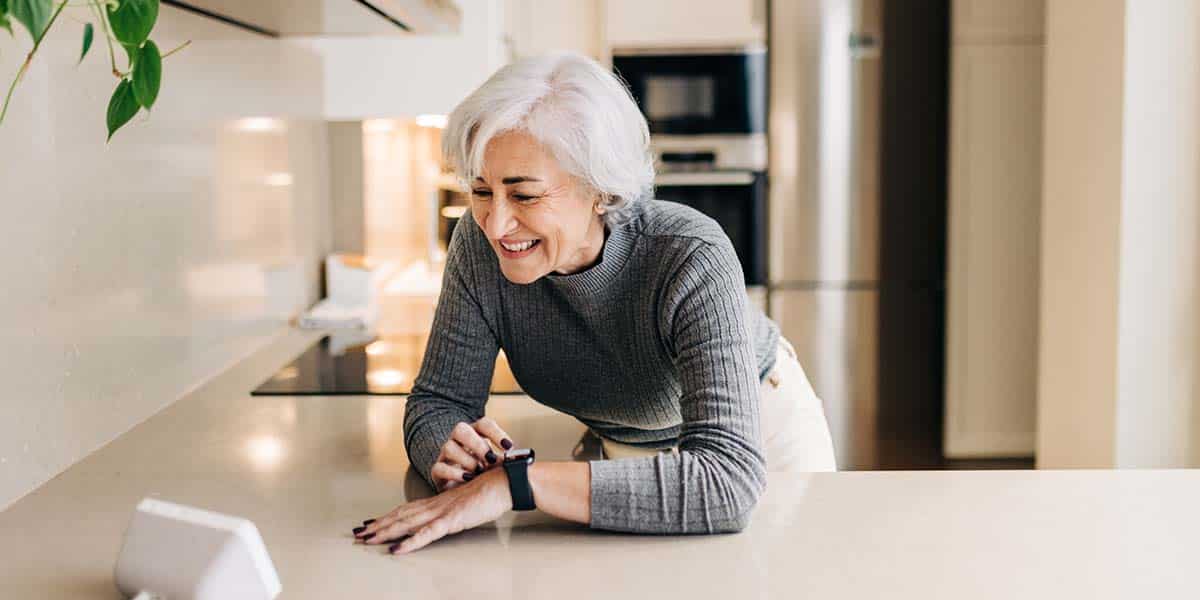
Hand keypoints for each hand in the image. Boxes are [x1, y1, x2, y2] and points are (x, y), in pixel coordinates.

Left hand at [354, 468, 512, 553]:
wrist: (503, 482)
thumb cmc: (489, 492)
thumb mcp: (465, 503)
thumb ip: (452, 510)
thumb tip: (445, 518)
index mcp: (438, 502)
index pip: (406, 509)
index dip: (387, 517)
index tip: (371, 523)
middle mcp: (435, 505)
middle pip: (400, 516)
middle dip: (378, 526)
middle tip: (359, 533)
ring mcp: (442, 512)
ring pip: (407, 524)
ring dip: (385, 532)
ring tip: (368, 539)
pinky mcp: (451, 520)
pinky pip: (427, 534)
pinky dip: (410, 542)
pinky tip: (397, 549)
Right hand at [432, 417, 513, 491]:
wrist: (461, 489)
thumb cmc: (483, 472)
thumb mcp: (494, 464)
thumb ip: (503, 461)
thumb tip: (517, 462)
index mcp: (475, 434)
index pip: (483, 424)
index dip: (496, 433)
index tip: (508, 447)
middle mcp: (458, 440)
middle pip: (460, 429)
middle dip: (477, 444)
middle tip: (490, 459)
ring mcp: (446, 454)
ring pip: (449, 447)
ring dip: (467, 460)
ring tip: (478, 471)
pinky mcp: (438, 471)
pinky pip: (439, 467)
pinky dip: (454, 473)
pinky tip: (467, 478)